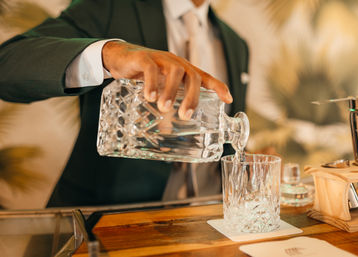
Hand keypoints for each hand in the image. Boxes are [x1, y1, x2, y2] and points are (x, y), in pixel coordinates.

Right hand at [102, 41, 232, 119]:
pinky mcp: (144, 58)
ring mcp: (161, 59)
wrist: (121, 58)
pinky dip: (152, 83)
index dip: (218, 86)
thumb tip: (168, 131)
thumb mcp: (160, 88)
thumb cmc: (145, 76)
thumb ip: (168, 104)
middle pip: (193, 76)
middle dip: (192, 97)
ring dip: (172, 91)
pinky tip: (150, 97)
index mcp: (183, 71)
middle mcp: (176, 64)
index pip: (205, 77)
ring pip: (175, 71)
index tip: (228, 100)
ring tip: (164, 108)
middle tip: (186, 116)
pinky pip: (151, 69)